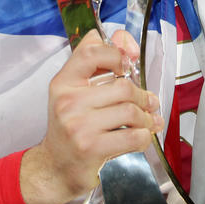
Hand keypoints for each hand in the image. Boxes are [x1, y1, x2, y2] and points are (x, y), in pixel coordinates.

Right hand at [20, 29, 162, 203]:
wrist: (55, 167)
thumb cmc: (71, 126)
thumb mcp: (76, 91)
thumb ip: (98, 61)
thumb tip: (122, 36)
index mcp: (63, 82)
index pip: (91, 53)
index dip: (116, 53)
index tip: (128, 65)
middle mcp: (67, 101)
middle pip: (122, 87)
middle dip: (142, 96)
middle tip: (149, 103)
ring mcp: (78, 126)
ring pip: (130, 111)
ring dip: (146, 118)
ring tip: (148, 120)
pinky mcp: (91, 148)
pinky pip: (133, 136)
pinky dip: (145, 136)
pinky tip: (143, 136)